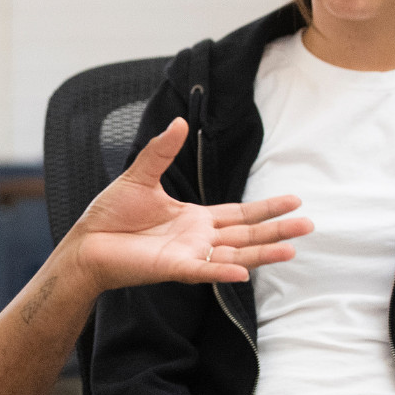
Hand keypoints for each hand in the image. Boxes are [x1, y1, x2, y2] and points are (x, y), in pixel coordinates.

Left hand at [62, 118, 311, 290]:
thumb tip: (180, 122)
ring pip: (234, 255)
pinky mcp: (173, 269)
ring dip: (263, 253)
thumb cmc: (110, 213)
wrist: (86, 242)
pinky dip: (223, 271)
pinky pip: (204, 271)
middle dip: (277, 230)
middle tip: (308, 225)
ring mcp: (189, 255)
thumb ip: (162, 151)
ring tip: (292, 250)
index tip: (294, 201)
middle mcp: (198, 239)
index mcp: (195, 219)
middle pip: (247, 235)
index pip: (239, 214)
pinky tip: (245, 271)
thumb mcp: (140, 176)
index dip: (266, 209)